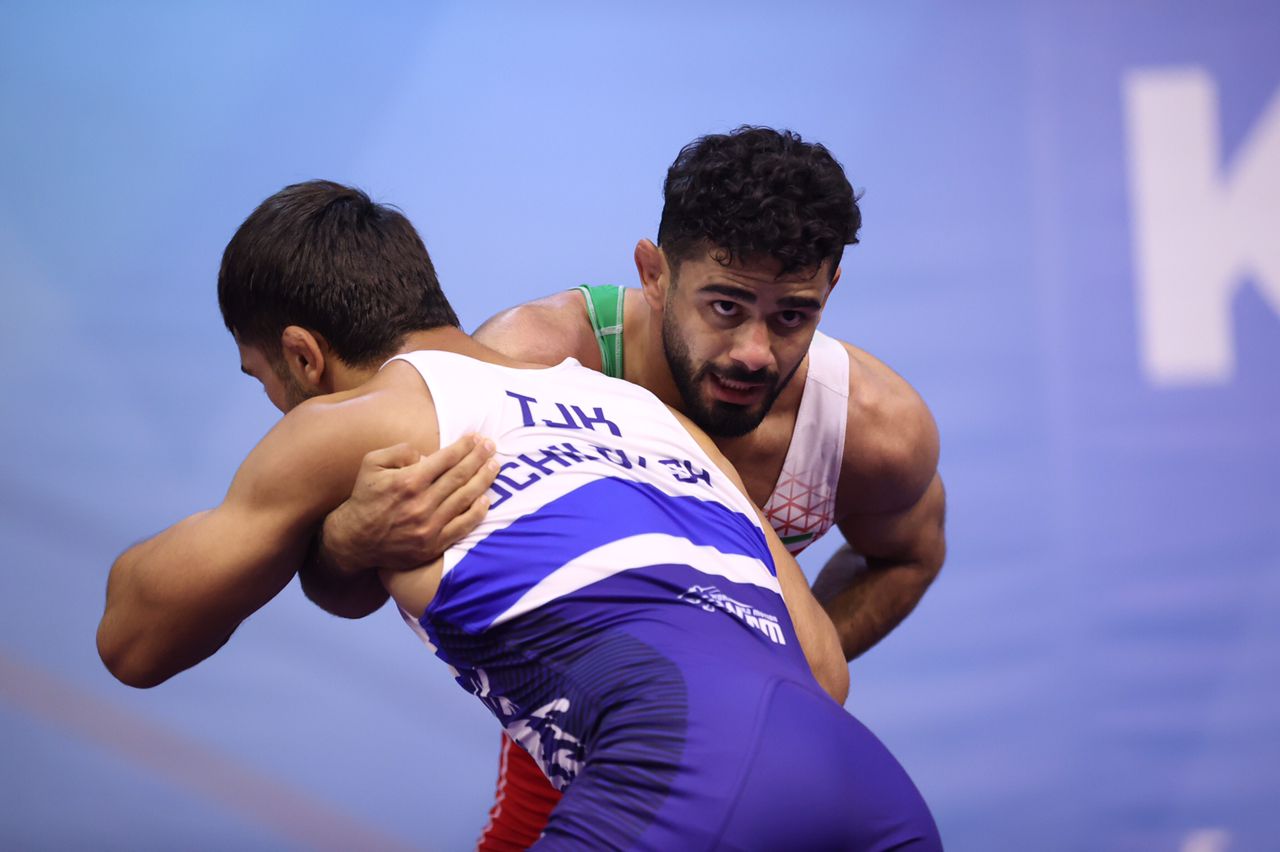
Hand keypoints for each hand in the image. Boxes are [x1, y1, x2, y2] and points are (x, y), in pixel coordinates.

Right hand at [320, 435, 497, 573]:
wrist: (355, 540)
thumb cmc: (365, 497)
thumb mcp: (371, 463)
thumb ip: (400, 451)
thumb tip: (427, 455)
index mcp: (408, 481)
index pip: (445, 459)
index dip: (464, 446)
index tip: (476, 437)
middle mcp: (421, 503)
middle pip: (459, 475)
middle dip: (479, 457)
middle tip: (491, 445)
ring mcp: (429, 526)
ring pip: (465, 498)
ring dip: (483, 479)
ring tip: (495, 465)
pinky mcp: (433, 544)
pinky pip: (462, 526)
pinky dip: (477, 512)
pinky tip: (487, 499)